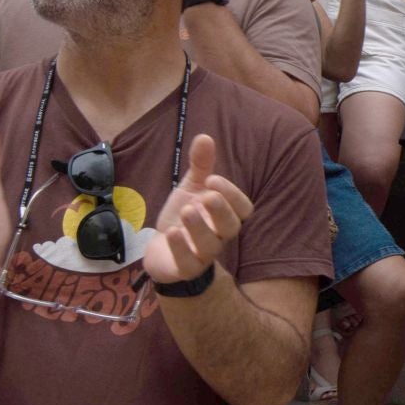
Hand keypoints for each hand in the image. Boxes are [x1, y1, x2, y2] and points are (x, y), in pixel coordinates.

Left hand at [142, 134, 253, 286]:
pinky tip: (171, 233)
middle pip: (231, 227)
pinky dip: (181, 248)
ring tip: (186, 210)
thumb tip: (205, 136)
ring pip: (210, 245)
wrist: (161, 250)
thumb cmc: (184, 217)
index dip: (232, 195)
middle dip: (221, 210)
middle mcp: (218, 235)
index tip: (212, 179)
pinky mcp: (185, 268)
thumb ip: (200, 166)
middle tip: (207, 195)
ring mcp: (203, 254)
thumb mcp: (191, 189)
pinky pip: (188, 263)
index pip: (243, 208)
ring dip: (200, 227)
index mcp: (225, 215)